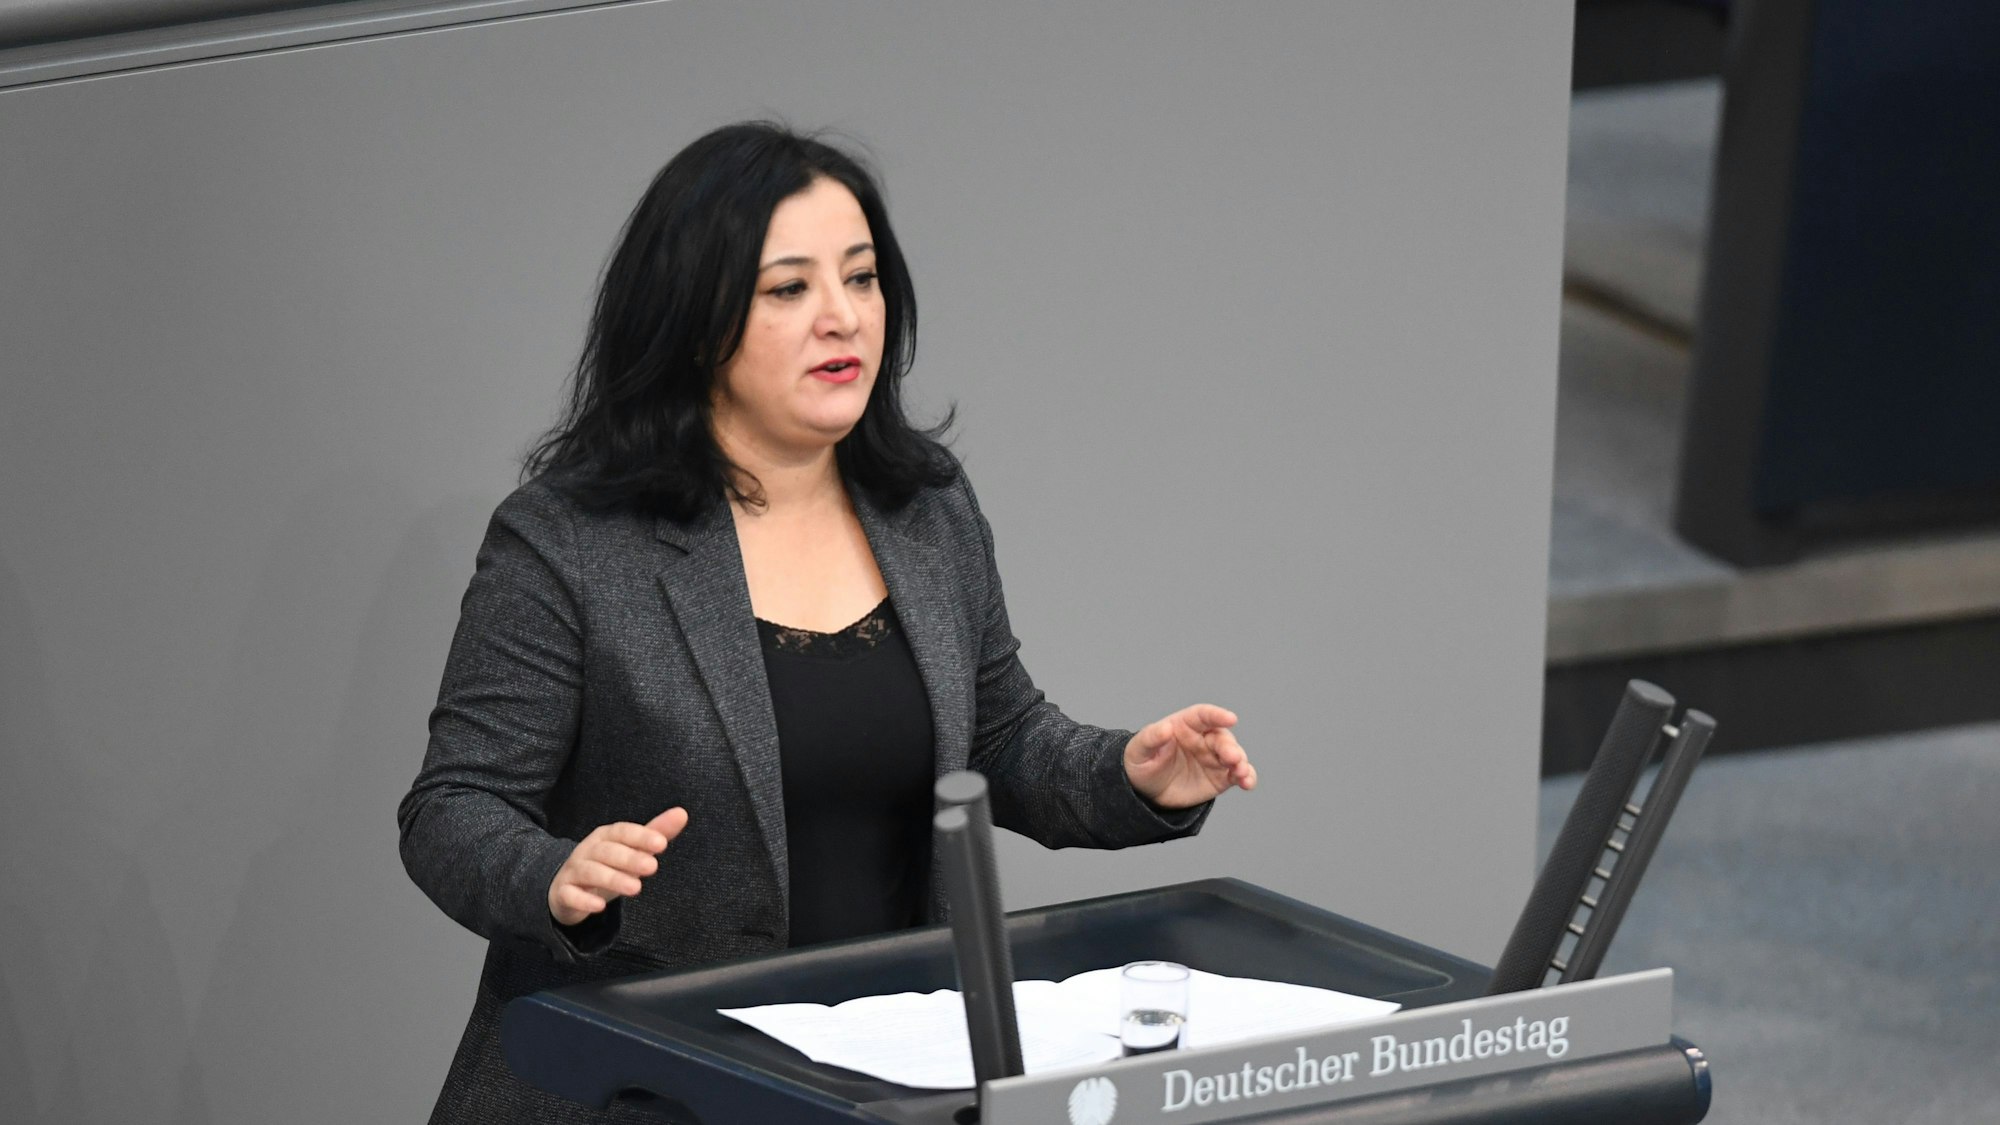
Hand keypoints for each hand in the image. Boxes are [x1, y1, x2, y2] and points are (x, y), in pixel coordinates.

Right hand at [548, 807, 688, 926]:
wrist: (565, 888)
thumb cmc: (606, 866)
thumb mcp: (631, 850)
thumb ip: (655, 833)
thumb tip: (681, 813)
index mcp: (605, 837)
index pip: (622, 832)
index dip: (640, 836)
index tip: (661, 843)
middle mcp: (588, 850)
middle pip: (607, 851)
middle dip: (630, 858)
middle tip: (652, 867)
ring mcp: (573, 871)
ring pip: (590, 872)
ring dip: (612, 879)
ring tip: (635, 888)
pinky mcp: (563, 893)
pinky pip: (570, 895)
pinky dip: (583, 900)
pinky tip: (599, 907)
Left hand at [1123, 704, 1256, 808]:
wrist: (1145, 791)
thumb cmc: (1141, 763)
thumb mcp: (1139, 750)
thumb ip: (1151, 738)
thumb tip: (1165, 728)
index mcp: (1185, 725)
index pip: (1203, 715)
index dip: (1217, 715)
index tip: (1231, 718)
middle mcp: (1203, 739)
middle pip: (1222, 738)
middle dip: (1230, 747)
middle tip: (1233, 758)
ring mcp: (1214, 758)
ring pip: (1234, 756)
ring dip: (1241, 763)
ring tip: (1242, 773)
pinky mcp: (1220, 777)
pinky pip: (1238, 775)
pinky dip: (1246, 777)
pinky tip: (1247, 783)